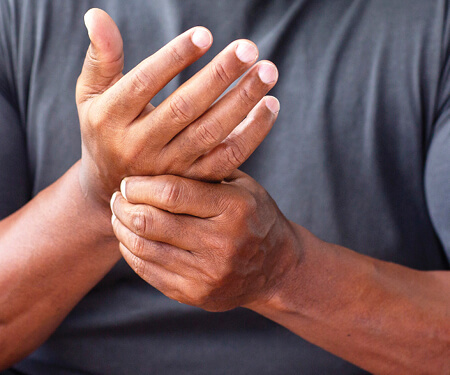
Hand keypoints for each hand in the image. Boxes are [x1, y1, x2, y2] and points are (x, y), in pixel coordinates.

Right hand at [76, 9, 278, 205]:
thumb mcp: (91, 95)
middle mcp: (140, 146)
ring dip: (242, 100)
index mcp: (111, 119)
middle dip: (219, 76)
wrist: (114, 187)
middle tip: (248, 48)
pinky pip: (228, 157)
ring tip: (267, 71)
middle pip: (185, 107)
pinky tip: (269, 106)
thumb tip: (96, 14)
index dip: (174, 57)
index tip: (205, 34)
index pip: (144, 83)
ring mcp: (170, 167)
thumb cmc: (104, 130)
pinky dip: (252, 133)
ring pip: (212, 132)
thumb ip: (101, 57)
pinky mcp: (194, 180)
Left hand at [110, 171, 297, 311]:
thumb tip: (159, 153)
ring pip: (144, 248)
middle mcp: (222, 243)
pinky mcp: (197, 294)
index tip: (128, 182)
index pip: (172, 193)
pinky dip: (132, 252)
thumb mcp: (243, 186)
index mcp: (235, 208)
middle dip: (124, 206)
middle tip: (118, 197)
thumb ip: (207, 171)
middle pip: (152, 222)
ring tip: (120, 216)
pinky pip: (149, 272)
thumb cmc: (254, 217)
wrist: (276, 268)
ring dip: (123, 229)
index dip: (140, 186)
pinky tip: (130, 239)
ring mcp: (209, 273)